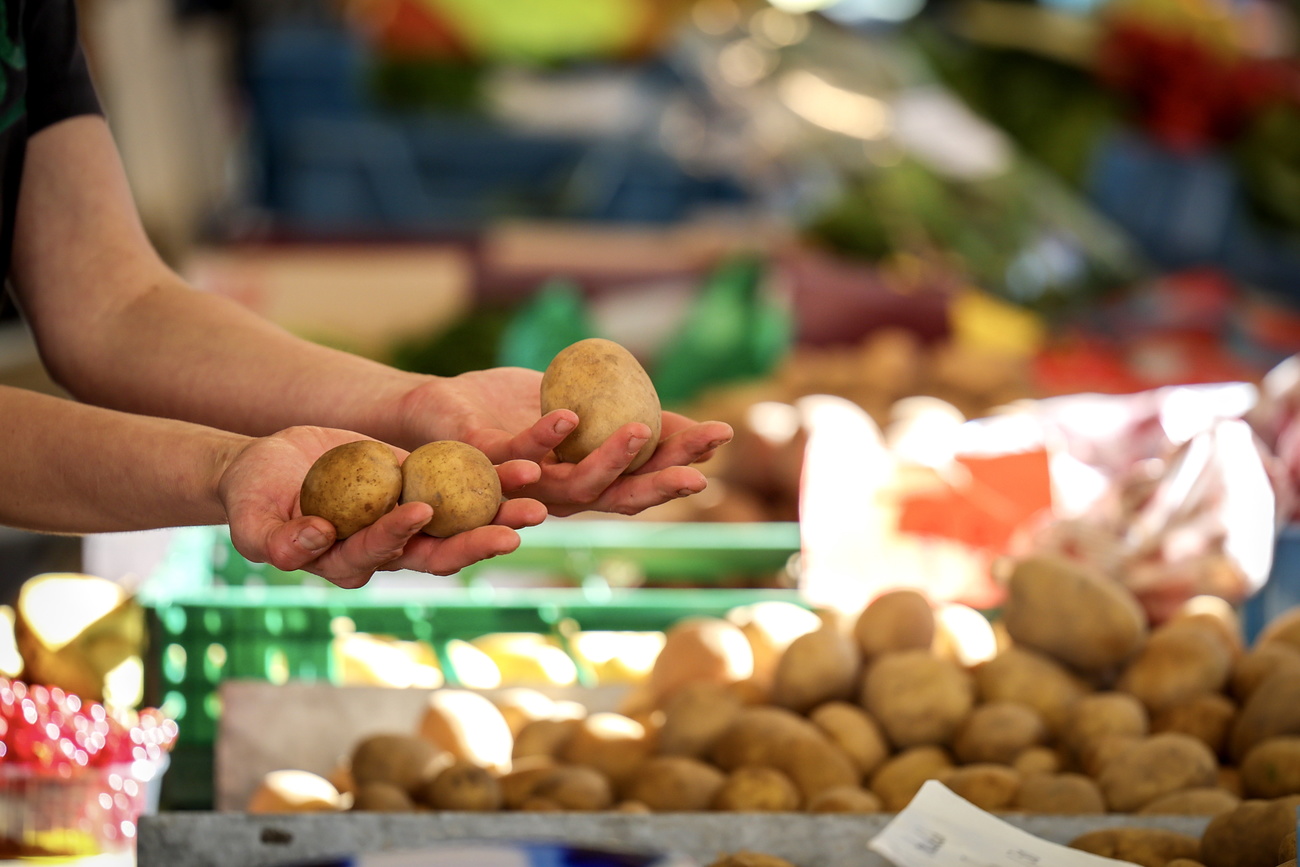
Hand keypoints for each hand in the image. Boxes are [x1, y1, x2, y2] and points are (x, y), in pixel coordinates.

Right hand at [216, 426, 546, 587]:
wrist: (271, 466)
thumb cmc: (251, 497)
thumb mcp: (252, 520)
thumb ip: (276, 540)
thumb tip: (313, 540)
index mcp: (350, 561)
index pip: (380, 552)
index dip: (397, 534)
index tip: (418, 511)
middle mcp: (389, 546)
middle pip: (439, 550)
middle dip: (477, 542)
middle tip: (515, 532)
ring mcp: (409, 516)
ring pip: (462, 520)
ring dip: (500, 511)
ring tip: (538, 499)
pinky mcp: (421, 484)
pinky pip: (462, 483)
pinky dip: (494, 476)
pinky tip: (528, 464)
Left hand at [403, 368, 733, 516]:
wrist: (435, 409)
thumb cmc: (508, 410)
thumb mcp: (578, 408)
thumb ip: (622, 419)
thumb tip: (686, 423)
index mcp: (582, 481)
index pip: (641, 480)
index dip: (681, 464)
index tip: (722, 439)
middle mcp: (556, 494)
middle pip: (618, 497)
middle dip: (660, 483)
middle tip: (700, 470)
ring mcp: (522, 484)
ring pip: (573, 486)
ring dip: (610, 461)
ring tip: (642, 431)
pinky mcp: (483, 463)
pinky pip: (518, 454)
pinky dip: (545, 438)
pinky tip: (569, 415)